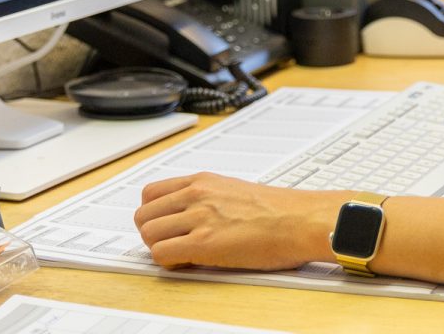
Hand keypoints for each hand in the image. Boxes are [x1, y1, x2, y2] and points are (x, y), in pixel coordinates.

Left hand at [135, 171, 336, 270]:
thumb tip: (192, 215)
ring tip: (180, 254)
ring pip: (147, 233)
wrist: (300, 220)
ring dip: (158, 247)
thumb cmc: (279, 210)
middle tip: (171, 242)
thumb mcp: (234, 190)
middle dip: (152, 232)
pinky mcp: (204, 243)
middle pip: (143, 214)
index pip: (151, 193)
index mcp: (203, 181)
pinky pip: (160, 254)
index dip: (153, 213)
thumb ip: (208, 197)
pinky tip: (187, 262)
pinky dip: (167, 262)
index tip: (164, 225)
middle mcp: (196, 195)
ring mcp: (199, 218)